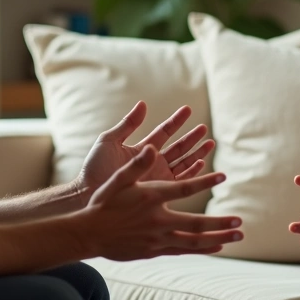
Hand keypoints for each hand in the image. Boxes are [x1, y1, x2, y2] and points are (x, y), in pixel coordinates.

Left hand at [78, 102, 214, 198]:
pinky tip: (201, 163)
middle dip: (192, 138)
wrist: (89, 195)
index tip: (188, 109)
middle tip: (204, 128)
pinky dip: (192, 172)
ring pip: (183, 163)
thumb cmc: (95, 169)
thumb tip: (143, 104)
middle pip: (177, 148)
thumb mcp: (109, 141)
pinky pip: (180, 180)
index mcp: (141, 149)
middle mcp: (152, 162)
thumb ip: (127, 124)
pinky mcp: (159, 191)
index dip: (176, 121)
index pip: (164, 132)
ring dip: (197, 153)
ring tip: (210, 143)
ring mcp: (156, 177)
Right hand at [82, 145, 242, 260]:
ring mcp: (157, 238)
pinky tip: (217, 246)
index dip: (205, 181)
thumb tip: (151, 146)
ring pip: (194, 241)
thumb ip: (137, 164)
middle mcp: (158, 220)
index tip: (222, 176)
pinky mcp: (154, 250)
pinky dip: (202, 248)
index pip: (185, 188)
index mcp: (152, 197)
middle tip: (240, 221)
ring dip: (218, 237)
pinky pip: (183, 250)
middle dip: (220, 222)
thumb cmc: (103, 202)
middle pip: (196, 223)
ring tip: (238, 235)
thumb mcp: (118, 179)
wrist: (89, 233)